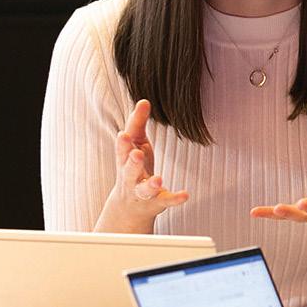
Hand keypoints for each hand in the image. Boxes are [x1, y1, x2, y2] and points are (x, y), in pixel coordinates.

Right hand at [94, 99, 188, 231]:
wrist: (130, 205)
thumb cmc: (134, 167)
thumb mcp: (135, 145)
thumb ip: (137, 124)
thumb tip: (143, 100)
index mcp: (124, 160)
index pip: (122, 151)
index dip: (123, 144)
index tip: (124, 134)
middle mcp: (130, 178)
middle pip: (129, 171)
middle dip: (132, 163)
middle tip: (136, 154)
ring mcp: (142, 192)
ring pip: (144, 189)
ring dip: (150, 184)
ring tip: (158, 180)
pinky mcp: (156, 202)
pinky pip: (165, 201)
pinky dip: (175, 198)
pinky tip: (185, 194)